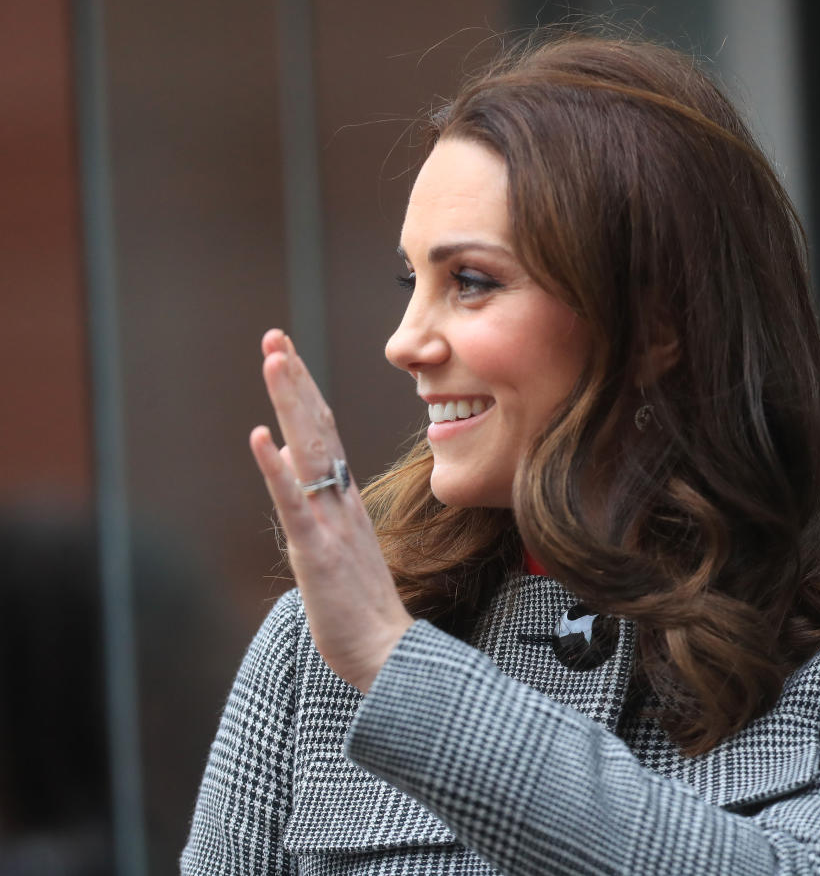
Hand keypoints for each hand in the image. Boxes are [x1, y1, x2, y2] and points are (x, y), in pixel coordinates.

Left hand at [249, 328, 412, 691]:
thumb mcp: (337, 547)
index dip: (303, 393)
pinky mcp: (318, 554)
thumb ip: (316, 503)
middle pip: (318, 429)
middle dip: (294, 381)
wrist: (388, 654)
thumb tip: (288, 462)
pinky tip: (259, 438)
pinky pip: (295, 506)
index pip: (324, 434)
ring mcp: (331, 524)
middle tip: (274, 337)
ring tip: (274, 360)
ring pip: (310, 452)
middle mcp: (341, 502)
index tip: (286, 353)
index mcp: (344, 501)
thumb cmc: (363, 608)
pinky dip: (275, 470)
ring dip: (291, 404)